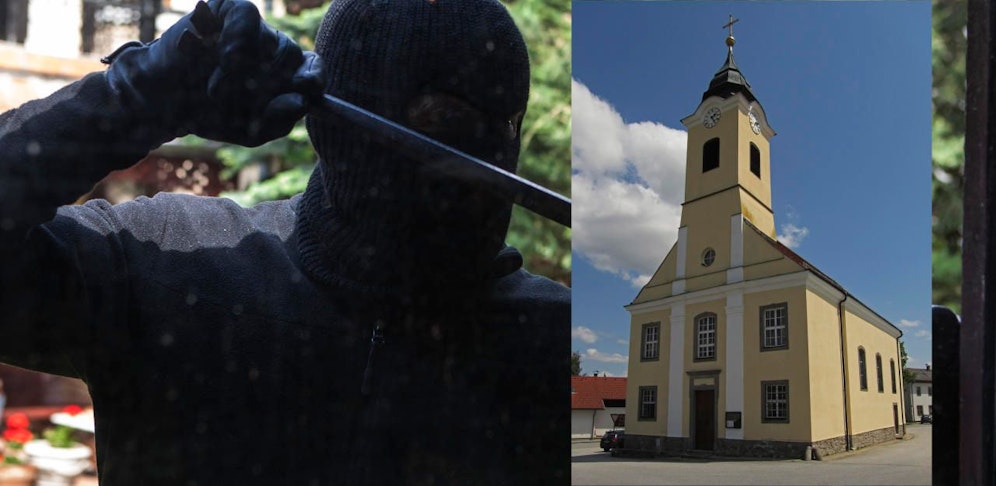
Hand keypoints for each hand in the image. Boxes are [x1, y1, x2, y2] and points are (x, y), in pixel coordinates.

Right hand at [104, 0, 324, 146]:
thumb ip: (279, 121)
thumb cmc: (209, 113)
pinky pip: (248, 18)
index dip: (314, 79)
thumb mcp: (249, 130)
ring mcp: (254, 29)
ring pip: (274, 42)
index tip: (305, 89)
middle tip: (239, 103)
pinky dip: (237, 43)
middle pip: (292, 58)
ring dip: (245, 73)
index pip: (314, 70)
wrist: (162, 98)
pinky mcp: (228, 9)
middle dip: (268, 86)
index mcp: (285, 76)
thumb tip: (300, 102)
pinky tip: (220, 59)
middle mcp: (273, 49)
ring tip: (216, 92)